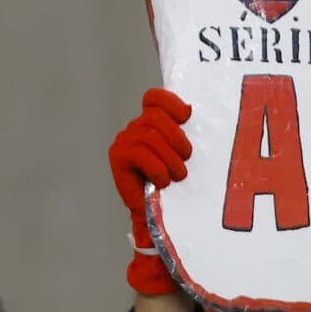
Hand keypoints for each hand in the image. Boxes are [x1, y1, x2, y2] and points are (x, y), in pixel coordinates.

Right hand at [107, 88, 193, 226]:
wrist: (155, 212)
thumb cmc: (173, 184)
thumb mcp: (182, 155)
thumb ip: (184, 135)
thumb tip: (192, 113)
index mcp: (151, 123)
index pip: (154, 98)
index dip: (170, 102)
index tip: (187, 116)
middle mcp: (135, 127)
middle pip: (156, 116)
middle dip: (177, 138)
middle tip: (186, 158)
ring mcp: (124, 140)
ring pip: (151, 137)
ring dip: (170, 159)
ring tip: (177, 175)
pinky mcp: (118, 156)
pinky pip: (142, 154)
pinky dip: (158, 170)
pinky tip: (162, 182)